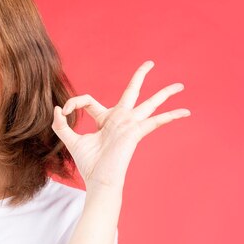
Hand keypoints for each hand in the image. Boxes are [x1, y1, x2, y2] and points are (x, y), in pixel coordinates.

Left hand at [51, 60, 190, 190]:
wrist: (98, 180)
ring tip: (180, 85)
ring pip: (150, 104)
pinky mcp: (136, 133)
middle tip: (150, 63)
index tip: (65, 111)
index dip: (75, 102)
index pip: (89, 101)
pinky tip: (185, 112)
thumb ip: (61, 125)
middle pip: (132, 92)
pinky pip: (156, 121)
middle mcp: (120, 119)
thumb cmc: (88, 164)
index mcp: (104, 119)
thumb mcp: (70, 140)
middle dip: (140, 76)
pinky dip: (171, 116)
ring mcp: (130, 125)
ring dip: (165, 94)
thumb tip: (58, 108)